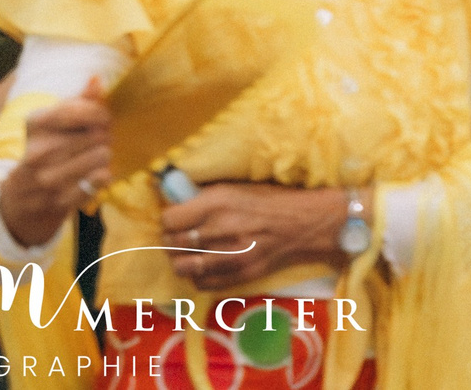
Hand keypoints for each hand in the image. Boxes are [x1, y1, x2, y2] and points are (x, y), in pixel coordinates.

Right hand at [0, 78, 111, 249]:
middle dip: (103, 135)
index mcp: (35, 124)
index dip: (99, 112)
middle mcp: (39, 151)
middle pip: (96, 134)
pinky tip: (94, 174)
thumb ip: (79, 100)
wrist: (24, 196)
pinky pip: (101, 179)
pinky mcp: (62, 199)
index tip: (102, 118)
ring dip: (104, 155)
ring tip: (94, 157)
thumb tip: (97, 79)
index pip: (78, 110)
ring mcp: (49, 178)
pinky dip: (103, 175)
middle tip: (96, 140)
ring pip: (102, 156)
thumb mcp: (54, 121)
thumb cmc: (46, 149)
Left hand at [161, 184, 350, 288]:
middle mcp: (221, 229)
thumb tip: (174, 201)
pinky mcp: (241, 275)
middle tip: (174, 237)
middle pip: (173, 244)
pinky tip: (202, 268)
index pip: (170, 219)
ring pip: (184, 267)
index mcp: (217, 202)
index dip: (167, 220)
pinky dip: (197, 278)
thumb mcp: (232, 187)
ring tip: (184, 254)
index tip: (172, 219)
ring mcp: (231, 256)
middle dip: (169, 241)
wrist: (304, 224)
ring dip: (179, 261)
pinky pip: (203, 284)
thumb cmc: (268, 200)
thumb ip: (202, 197)